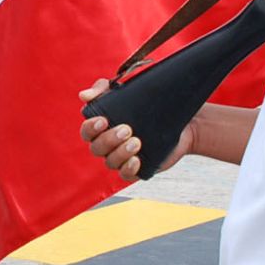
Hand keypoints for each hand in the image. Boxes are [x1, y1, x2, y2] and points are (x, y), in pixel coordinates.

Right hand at [77, 79, 194, 179]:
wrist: (181, 119)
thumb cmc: (148, 103)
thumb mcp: (127, 88)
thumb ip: (103, 88)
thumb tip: (83, 96)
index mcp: (102, 128)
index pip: (87, 132)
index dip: (90, 128)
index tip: (103, 120)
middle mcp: (109, 145)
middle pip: (97, 148)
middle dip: (109, 140)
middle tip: (127, 129)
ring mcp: (123, 157)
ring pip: (111, 162)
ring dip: (120, 153)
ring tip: (137, 142)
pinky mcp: (138, 168)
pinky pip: (126, 175)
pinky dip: (129, 169)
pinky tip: (136, 160)